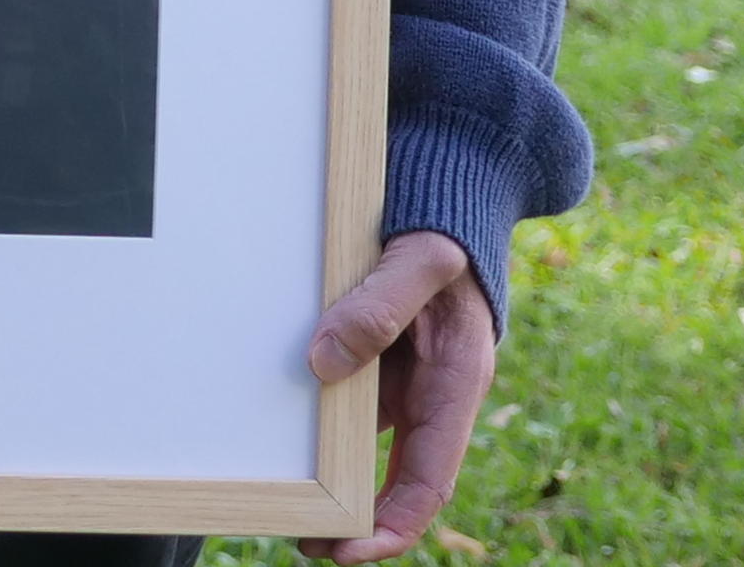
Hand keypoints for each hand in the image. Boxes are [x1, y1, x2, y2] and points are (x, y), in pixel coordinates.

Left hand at [301, 229, 499, 563]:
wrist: (447, 210)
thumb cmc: (439, 236)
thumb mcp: (417, 263)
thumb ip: (376, 307)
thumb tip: (323, 363)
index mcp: (457, 385)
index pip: (430, 478)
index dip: (394, 522)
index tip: (350, 548)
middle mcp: (433, 397)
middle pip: (400, 481)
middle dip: (359, 522)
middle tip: (306, 544)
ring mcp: (405, 386)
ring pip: (371, 450)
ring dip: (336, 483)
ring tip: (288, 511)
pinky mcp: (379, 369)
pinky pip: (350, 413)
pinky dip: (324, 438)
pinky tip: (286, 446)